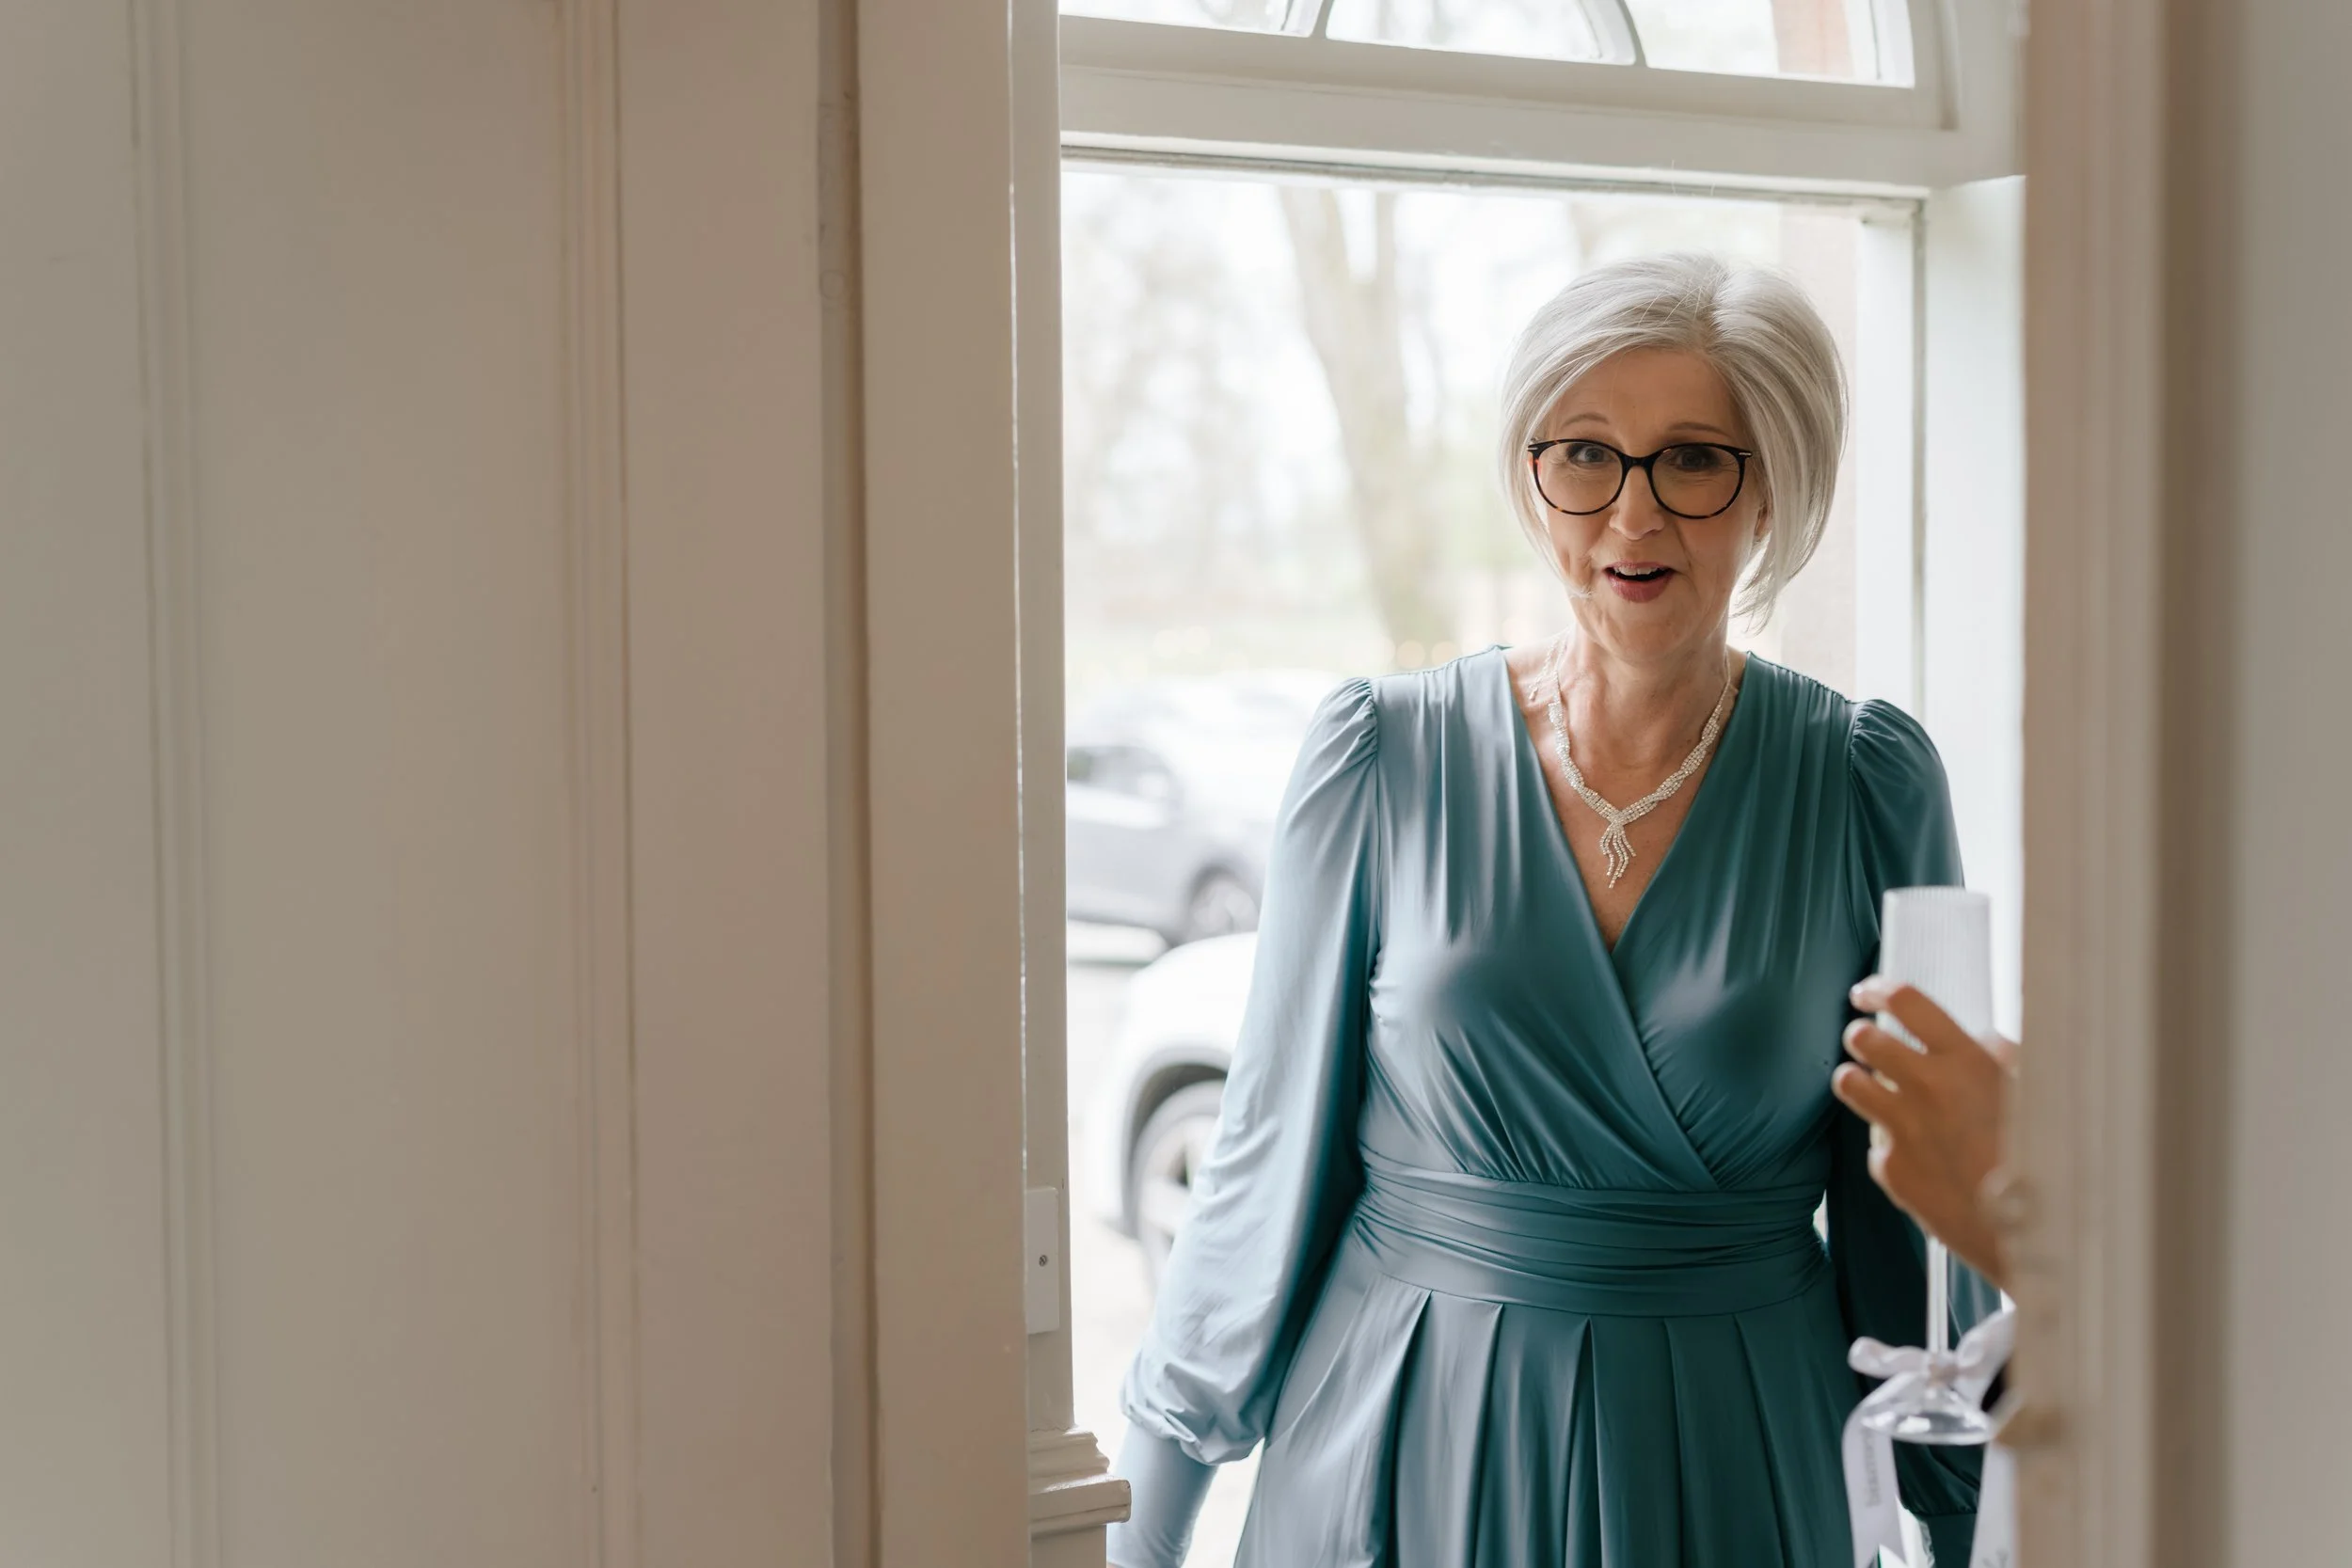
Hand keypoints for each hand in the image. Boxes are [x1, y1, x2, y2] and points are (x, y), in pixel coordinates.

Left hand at [1832, 976, 2016, 1289]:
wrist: (2037, 1234)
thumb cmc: (2044, 1161)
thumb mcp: (2037, 1094)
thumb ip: (2004, 1060)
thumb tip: (1984, 1043)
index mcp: (1966, 1062)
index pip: (1905, 1001)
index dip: (1878, 990)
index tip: (1867, 993)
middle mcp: (1927, 1090)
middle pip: (1862, 1038)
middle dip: (1860, 1035)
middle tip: (1867, 1041)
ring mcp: (1903, 1131)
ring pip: (1849, 1083)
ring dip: (1857, 1080)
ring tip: (1873, 1088)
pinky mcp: (1891, 1169)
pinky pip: (1877, 1143)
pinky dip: (1892, 1144)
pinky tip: (1923, 1159)